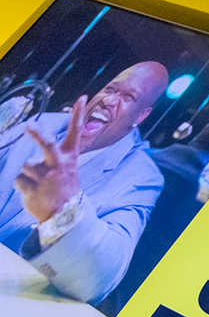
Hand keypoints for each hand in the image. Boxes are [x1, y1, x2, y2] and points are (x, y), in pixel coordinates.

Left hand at [14, 96, 84, 222]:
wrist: (65, 217)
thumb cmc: (63, 190)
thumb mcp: (66, 172)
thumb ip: (56, 158)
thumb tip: (44, 145)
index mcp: (68, 160)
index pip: (75, 133)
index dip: (78, 115)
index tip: (81, 98)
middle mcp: (58, 166)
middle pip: (47, 144)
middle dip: (38, 135)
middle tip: (29, 127)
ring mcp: (45, 178)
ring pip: (25, 166)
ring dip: (28, 175)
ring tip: (39, 187)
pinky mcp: (32, 189)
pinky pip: (19, 180)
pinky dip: (23, 186)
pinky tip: (34, 193)